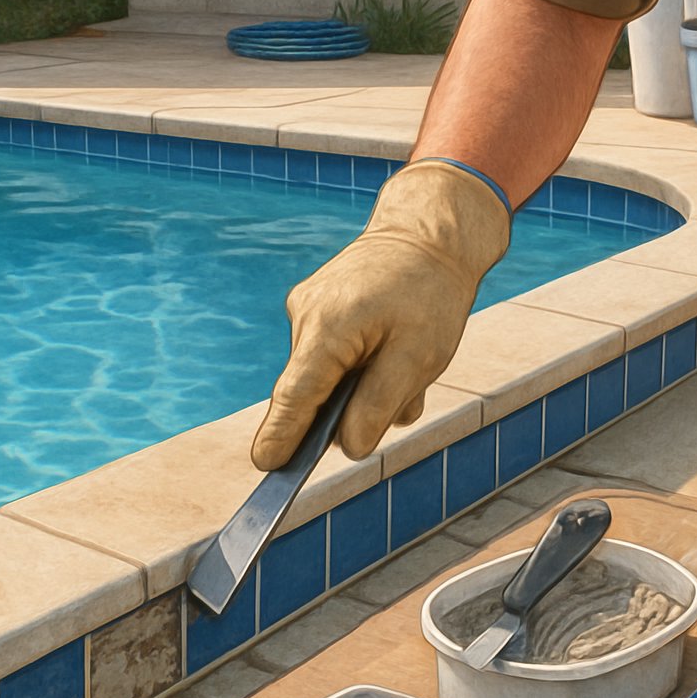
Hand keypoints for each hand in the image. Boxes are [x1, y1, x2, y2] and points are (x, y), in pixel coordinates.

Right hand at [251, 160, 508, 468]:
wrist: (430, 231)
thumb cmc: (430, 292)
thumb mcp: (419, 356)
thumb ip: (379, 405)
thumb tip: (346, 446)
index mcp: (327, 328)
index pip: (296, 396)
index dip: (282, 436)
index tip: (266, 467)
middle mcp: (306, 317)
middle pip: (313, 394)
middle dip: (352, 409)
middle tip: (404, 394)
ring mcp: (307, 311)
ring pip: (328, 379)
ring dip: (367, 387)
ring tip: (410, 362)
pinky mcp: (317, 310)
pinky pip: (336, 359)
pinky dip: (365, 367)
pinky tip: (396, 351)